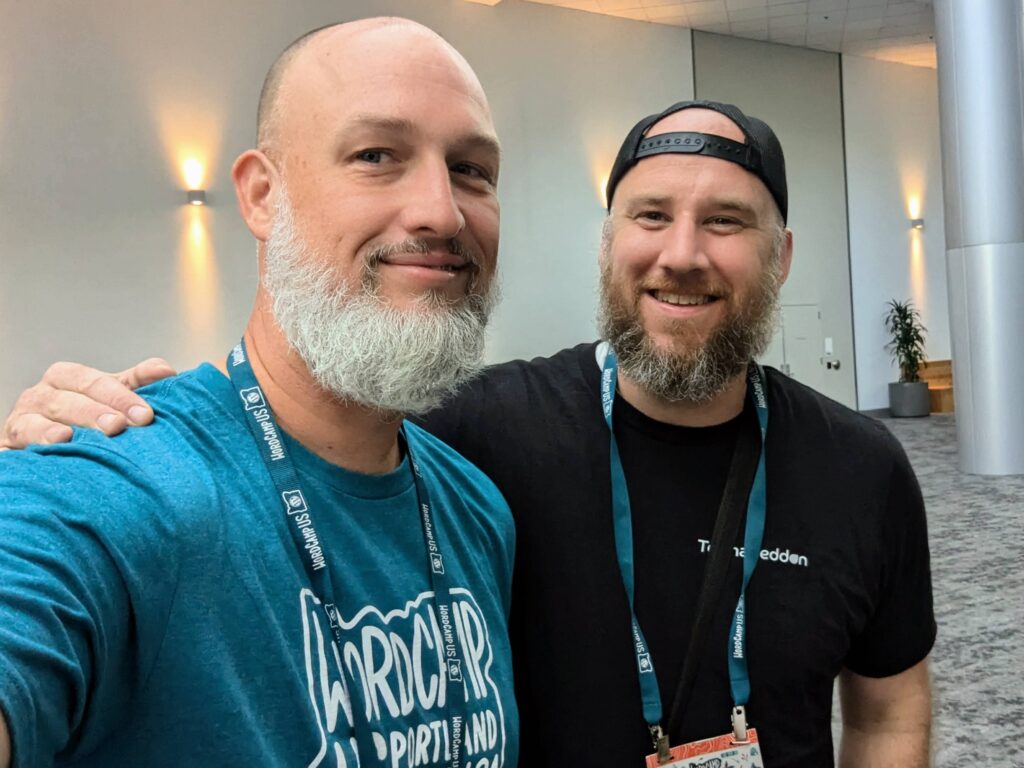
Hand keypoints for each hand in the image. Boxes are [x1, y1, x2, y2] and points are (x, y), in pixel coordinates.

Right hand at [0, 358, 176, 449]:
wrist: (45, 450)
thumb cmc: (84, 419)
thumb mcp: (109, 397)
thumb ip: (135, 383)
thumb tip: (166, 371)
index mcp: (65, 379)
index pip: (92, 382)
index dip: (119, 396)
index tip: (146, 415)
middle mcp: (39, 397)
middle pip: (66, 401)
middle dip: (94, 413)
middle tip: (119, 427)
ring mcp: (20, 423)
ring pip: (34, 423)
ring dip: (54, 431)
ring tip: (72, 438)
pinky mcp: (7, 449)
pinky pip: (14, 449)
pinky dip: (30, 449)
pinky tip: (48, 452)